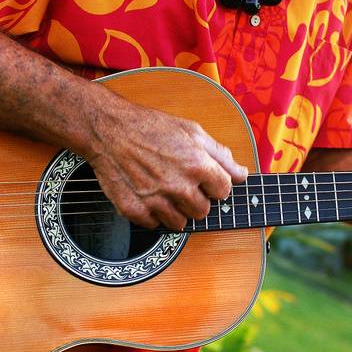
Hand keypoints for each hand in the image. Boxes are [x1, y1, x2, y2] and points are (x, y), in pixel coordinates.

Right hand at [82, 87, 247, 230]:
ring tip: (164, 190)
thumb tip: (242, 174)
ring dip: (176, 210)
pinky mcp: (134, 210)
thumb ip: (220, 154)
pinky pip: (154, 225)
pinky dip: (152, 214)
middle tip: (182, 184)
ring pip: (180, 223)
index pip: (223, 191)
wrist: (108, 130)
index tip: (205, 179)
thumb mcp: (191, 131)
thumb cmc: (151, 127)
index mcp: (197, 165)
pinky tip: (147, 195)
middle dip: (196, 199)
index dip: (215, 185)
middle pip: (203, 211)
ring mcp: (156, 201)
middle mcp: (178, 186)